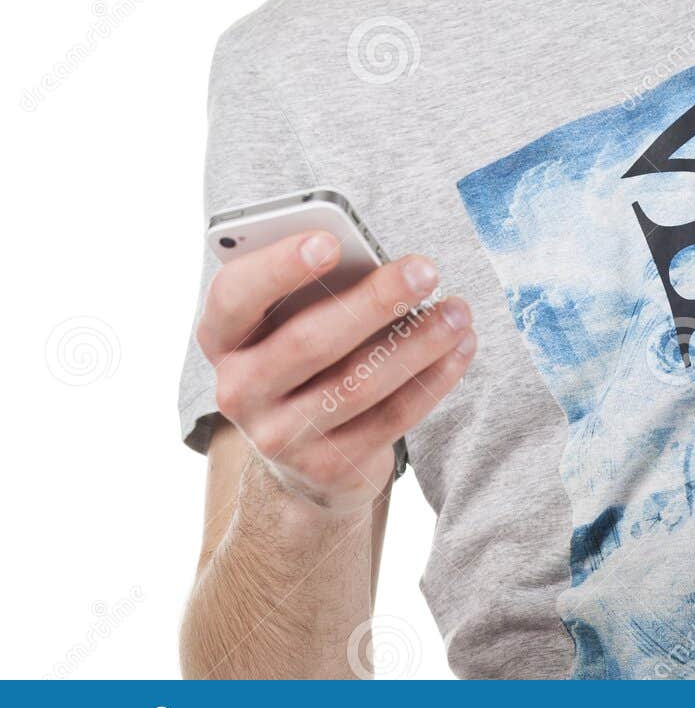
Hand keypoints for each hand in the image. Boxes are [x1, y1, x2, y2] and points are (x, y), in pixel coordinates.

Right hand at [196, 232, 475, 513]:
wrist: (301, 448)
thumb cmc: (301, 349)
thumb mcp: (287, 316)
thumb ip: (314, 286)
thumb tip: (374, 259)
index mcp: (222, 336)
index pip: (235, 295)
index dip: (278, 266)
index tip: (330, 241)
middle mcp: (239, 389)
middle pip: (309, 341)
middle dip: (375, 301)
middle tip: (424, 270)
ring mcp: (280, 436)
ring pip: (359, 383)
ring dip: (418, 342)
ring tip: (458, 310)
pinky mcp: (327, 466)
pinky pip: (390, 419)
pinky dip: (432, 379)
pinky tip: (460, 348)